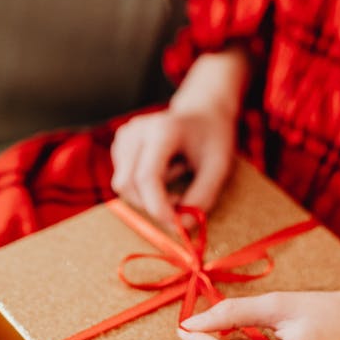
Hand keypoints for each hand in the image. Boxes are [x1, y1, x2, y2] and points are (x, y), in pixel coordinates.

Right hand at [110, 104, 235, 231]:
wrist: (203, 113)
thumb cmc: (213, 138)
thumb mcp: (219, 167)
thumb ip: (202, 198)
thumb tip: (181, 226)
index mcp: (163, 129)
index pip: (146, 177)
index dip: (157, 206)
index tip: (176, 224)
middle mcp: (137, 129)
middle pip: (129, 183)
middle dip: (153, 204)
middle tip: (182, 203)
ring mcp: (125, 135)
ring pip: (123, 184)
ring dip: (149, 194)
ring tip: (177, 173)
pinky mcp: (120, 143)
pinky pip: (123, 179)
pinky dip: (142, 186)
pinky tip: (163, 169)